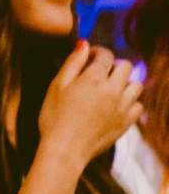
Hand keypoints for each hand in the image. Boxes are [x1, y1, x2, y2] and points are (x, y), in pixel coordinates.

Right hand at [37, 41, 141, 166]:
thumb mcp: (57, 85)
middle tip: (99, 72)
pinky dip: (130, 101)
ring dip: (125, 82)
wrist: (65, 149)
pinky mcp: (127, 123)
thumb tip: (84, 44)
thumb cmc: (54, 116)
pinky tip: (116, 104)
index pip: (106, 55)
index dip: (97, 52)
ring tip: (110, 88)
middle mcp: (113, 91)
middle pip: (126, 67)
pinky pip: (138, 105)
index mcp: (94, 79)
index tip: (88, 57)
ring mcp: (123, 108)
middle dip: (114, 65)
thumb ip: (73, 62)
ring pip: (137, 85)